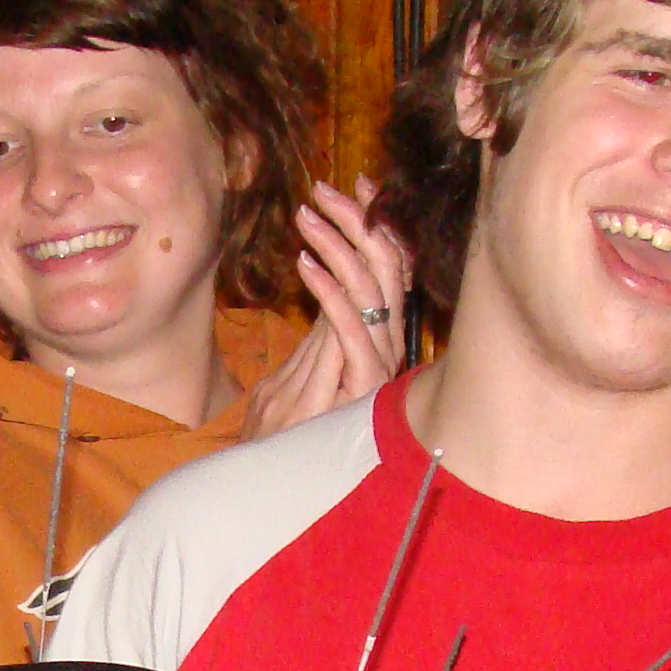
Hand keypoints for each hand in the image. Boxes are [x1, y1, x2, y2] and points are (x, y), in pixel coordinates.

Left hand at [241, 180, 413, 440]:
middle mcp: (386, 349)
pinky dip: (330, 294)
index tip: (359, 187)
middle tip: (327, 190)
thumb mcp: (303, 367)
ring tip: (308, 218)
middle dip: (359, 224)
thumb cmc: (287, 429)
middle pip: (385, 270)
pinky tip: (306, 266)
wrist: (281, 484)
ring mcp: (376, 369)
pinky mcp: (360, 388)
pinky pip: (350, 330)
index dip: (376, 225)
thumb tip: (325, 278)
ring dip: (337, 248)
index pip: (389, 268)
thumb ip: (323, 330)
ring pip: (370, 292)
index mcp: (378, 339)